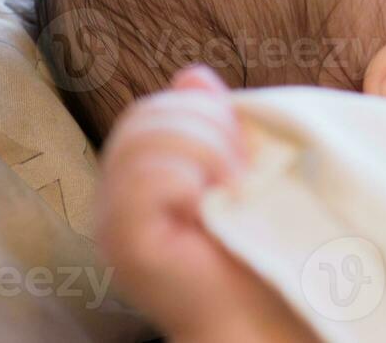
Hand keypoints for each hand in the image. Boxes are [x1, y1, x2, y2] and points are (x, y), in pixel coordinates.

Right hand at [96, 66, 315, 342]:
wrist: (270, 310)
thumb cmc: (264, 240)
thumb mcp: (245, 167)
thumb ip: (220, 124)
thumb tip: (192, 75)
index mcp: (148, 170)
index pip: (156, 107)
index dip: (206, 110)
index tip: (248, 144)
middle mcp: (120, 193)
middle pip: (145, 116)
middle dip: (207, 126)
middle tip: (245, 168)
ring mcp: (116, 220)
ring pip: (141, 142)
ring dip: (203, 150)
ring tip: (236, 186)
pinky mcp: (125, 245)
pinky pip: (138, 184)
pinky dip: (186, 180)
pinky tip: (216, 204)